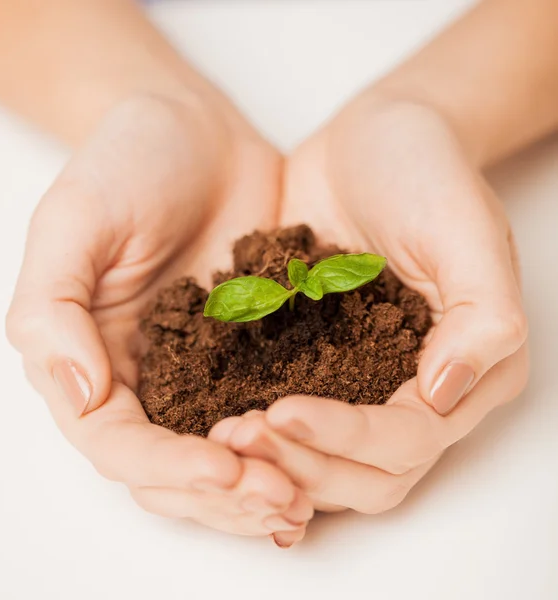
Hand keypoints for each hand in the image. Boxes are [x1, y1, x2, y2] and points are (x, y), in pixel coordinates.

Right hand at [6, 91, 312, 537]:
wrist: (195, 132)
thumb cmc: (126, 162)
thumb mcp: (74, 220)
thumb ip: (54, 308)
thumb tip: (78, 392)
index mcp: (91, 359)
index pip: (119, 444)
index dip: (169, 469)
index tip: (226, 471)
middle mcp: (143, 379)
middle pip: (172, 470)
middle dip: (223, 495)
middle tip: (281, 500)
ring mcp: (198, 371)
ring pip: (222, 456)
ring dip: (259, 486)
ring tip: (305, 499)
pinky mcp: (248, 353)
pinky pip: (267, 413)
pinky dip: (291, 448)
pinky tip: (324, 464)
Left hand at [210, 98, 528, 535]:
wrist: (369, 143)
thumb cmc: (426, 173)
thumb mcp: (464, 230)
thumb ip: (483, 314)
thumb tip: (447, 393)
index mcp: (464, 371)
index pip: (408, 441)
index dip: (349, 439)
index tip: (284, 411)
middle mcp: (414, 392)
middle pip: (366, 473)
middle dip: (303, 464)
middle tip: (239, 435)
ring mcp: (361, 382)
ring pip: (324, 460)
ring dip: (274, 459)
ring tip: (220, 434)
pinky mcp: (316, 365)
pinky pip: (287, 414)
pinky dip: (256, 428)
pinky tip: (210, 416)